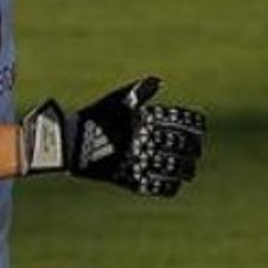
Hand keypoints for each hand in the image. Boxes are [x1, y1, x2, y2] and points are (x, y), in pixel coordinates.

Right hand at [21, 76, 206, 196]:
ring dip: (183, 169)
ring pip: (172, 168)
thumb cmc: (92, 119)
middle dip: (191, 150)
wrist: (68, 143)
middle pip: (180, 146)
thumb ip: (137, 91)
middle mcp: (144, 140)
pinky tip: (173, 185)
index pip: (180, 122)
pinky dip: (168, 186)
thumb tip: (158, 81)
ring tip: (188, 172)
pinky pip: (156, 186)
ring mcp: (137, 160)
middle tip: (195, 153)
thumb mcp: (115, 100)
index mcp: (144, 120)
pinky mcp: (129, 179)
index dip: (193, 126)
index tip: (198, 128)